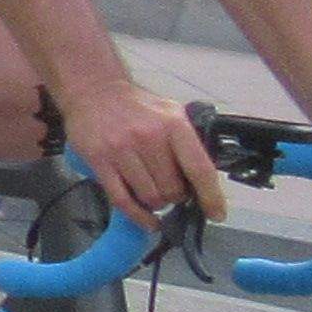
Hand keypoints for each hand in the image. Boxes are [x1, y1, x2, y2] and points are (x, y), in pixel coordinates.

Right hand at [59, 75, 225, 230]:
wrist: (95, 91)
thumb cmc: (137, 107)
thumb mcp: (170, 114)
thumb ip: (187, 143)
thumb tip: (203, 181)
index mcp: (173, 125)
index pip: (199, 169)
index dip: (211, 196)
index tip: (216, 213)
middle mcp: (148, 137)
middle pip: (173, 189)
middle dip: (175, 196)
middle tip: (171, 189)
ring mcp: (121, 150)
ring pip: (150, 197)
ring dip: (156, 203)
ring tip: (153, 192)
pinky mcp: (100, 161)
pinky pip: (123, 200)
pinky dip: (139, 217)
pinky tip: (148, 220)